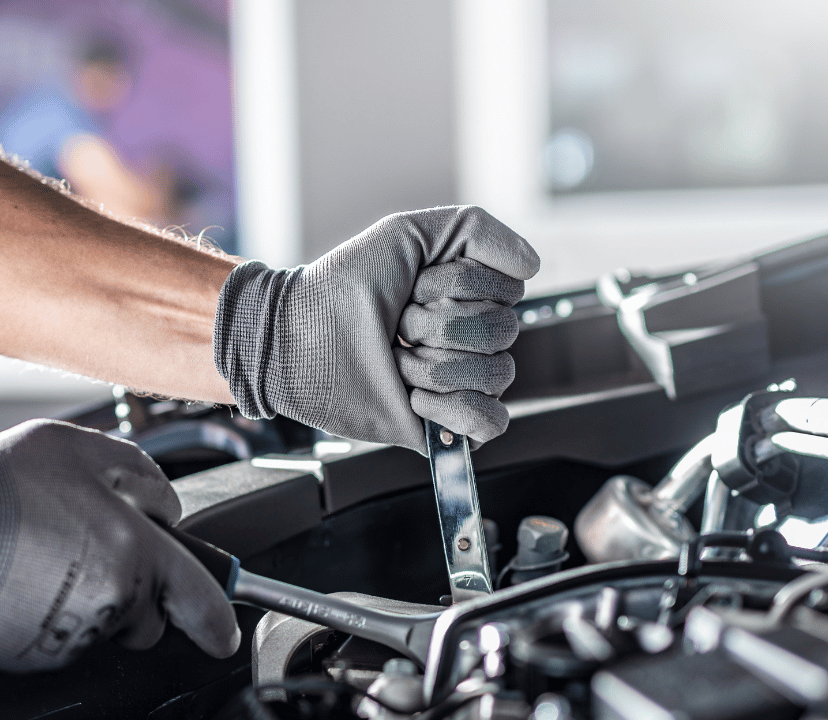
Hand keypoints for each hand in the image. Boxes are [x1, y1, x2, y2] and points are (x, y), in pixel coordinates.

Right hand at [0, 420, 239, 672]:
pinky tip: (28, 581)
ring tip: (50, 558)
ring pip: (108, 627)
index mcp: (133, 551)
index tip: (223, 632)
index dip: (218, 617)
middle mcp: (110, 601)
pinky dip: (59, 616)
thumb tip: (166, 503)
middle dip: (141, 591)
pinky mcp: (34, 656)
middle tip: (94, 549)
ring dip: (98, 600)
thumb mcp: (77, 448)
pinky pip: (67, 639)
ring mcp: (70, 635)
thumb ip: (139, 472)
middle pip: (151, 616)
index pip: (199, 598)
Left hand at [214, 206, 539, 452]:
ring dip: (435, 367)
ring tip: (397, 362)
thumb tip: (532, 265)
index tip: (415, 286)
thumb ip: (476, 230)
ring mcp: (461, 382)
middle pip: (502, 332)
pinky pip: (490, 422)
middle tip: (398, 326)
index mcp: (469, 295)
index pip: (508, 290)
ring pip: (496, 375)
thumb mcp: (406, 233)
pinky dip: (453, 410)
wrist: (295, 340)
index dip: (458, 286)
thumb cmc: (342, 287)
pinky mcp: (447, 426)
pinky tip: (416, 398)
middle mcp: (471, 338)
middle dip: (439, 327)